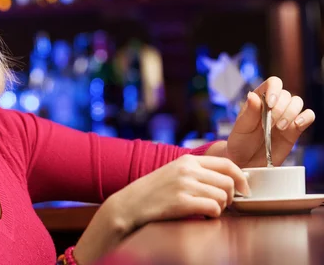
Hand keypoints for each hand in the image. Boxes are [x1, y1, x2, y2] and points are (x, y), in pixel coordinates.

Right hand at [73, 155, 249, 264]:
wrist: (131, 204)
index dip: (241, 178)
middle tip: (222, 204)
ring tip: (207, 210)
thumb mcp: (175, 172)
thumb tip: (228, 179)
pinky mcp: (181, 202)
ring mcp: (184, 185)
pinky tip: (202, 215)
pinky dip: (213, 215)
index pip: (227, 163)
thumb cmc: (154, 191)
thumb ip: (197, 172)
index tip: (244, 189)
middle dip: (231, 197)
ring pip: (222, 197)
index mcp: (188, 160)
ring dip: (220, 208)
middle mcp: (187, 170)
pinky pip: (213, 209)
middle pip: (228, 182)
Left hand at [226, 77, 314, 167]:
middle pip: (287, 94)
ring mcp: (285, 116)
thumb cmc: (240, 143)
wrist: (247, 162)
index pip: (273, 83)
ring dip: (290, 114)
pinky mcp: (295, 129)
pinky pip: (308, 116)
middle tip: (269, 124)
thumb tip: (252, 95)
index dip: (274, 90)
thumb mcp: (241, 128)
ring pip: (298, 103)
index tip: (269, 104)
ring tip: (279, 128)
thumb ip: (248, 113)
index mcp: (258, 100)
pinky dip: (305, 118)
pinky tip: (296, 125)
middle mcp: (273, 105)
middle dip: (279, 109)